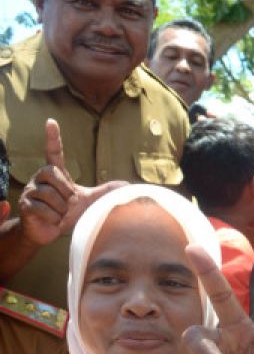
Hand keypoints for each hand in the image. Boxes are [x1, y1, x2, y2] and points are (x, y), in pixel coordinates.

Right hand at [17, 119, 125, 246]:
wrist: (49, 231)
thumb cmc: (68, 213)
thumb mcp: (89, 200)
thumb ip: (105, 191)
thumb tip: (128, 185)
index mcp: (56, 174)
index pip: (54, 152)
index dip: (53, 138)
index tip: (51, 122)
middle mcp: (40, 178)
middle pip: (54, 175)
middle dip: (66, 193)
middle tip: (69, 205)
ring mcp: (31, 191)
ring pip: (50, 195)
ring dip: (62, 209)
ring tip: (61, 214)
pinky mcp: (26, 205)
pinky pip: (43, 209)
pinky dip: (54, 218)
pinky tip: (54, 221)